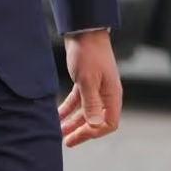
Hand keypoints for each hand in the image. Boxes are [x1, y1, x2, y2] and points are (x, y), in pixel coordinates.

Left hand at [58, 29, 121, 146]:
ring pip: (85, 111)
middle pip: (95, 119)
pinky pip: (77, 100)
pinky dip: (68, 108)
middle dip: (81, 131)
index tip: (77, 137)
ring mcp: (95, 88)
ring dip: (73, 121)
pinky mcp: (85, 81)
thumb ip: (91, 102)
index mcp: (112, 95)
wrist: (83, 30)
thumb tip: (94, 125)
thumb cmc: (89, 52)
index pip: (108, 123)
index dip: (94, 133)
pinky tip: (58, 114)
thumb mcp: (88, 79)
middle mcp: (106, 94)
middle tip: (66, 141)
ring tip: (59, 131)